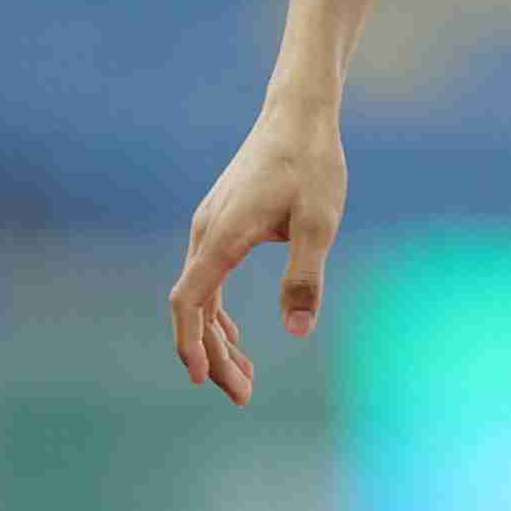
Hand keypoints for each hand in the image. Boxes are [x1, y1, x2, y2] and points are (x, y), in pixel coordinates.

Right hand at [167, 108, 346, 406]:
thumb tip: (297, 332)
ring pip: (201, 296)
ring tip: (246, 377)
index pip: (189, 301)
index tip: (201, 378)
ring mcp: (210, 227)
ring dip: (217, 339)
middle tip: (244, 395)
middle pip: (195, 308)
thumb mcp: (320, 223)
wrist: (299, 115)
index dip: (190, 342)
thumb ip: (305, 277)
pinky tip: (238, 336)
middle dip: (213, 355)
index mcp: (223, 236)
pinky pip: (208, 279)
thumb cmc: (312, 165)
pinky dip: (219, 314)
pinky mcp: (221, 222)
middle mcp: (206, 233)